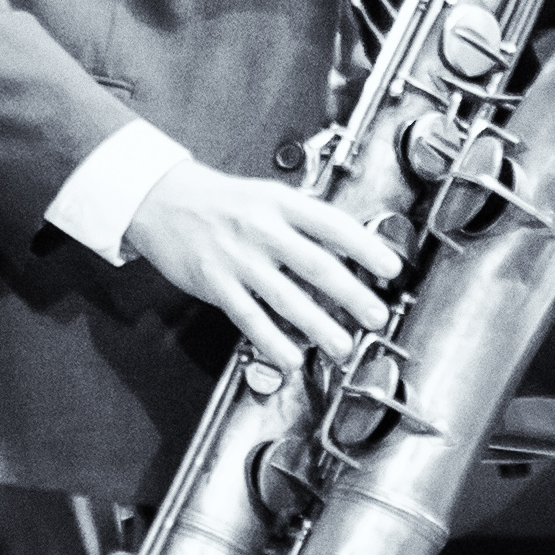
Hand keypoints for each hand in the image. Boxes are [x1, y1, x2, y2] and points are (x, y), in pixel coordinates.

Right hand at [127, 161, 407, 381]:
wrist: (163, 200)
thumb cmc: (222, 201)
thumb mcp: (267, 197)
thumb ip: (303, 222)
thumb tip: (348, 250)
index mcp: (280, 203)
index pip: (332, 224)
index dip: (365, 247)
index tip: (391, 268)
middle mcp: (262, 228)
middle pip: (316, 265)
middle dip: (352, 294)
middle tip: (376, 317)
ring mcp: (238, 257)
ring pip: (287, 298)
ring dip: (319, 327)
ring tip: (343, 347)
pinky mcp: (215, 282)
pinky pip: (249, 317)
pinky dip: (272, 341)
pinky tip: (291, 358)